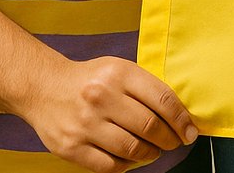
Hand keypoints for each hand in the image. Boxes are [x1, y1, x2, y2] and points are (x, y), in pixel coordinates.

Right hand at [15, 56, 196, 172]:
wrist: (43, 87)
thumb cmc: (91, 79)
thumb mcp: (120, 69)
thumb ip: (146, 87)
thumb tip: (180, 115)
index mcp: (119, 74)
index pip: (162, 99)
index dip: (182, 119)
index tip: (190, 131)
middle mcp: (102, 97)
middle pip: (150, 126)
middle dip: (169, 139)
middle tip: (174, 142)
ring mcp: (85, 124)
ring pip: (132, 149)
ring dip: (150, 154)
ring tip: (154, 151)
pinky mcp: (71, 147)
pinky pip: (109, 166)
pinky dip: (126, 165)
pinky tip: (131, 158)